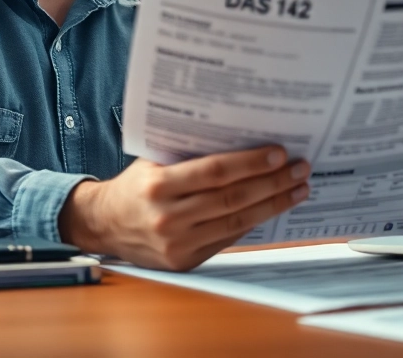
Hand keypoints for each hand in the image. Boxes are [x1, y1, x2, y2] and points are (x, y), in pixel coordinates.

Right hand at [58, 145, 310, 270]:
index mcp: (158, 185)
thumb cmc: (134, 185)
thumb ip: (190, 154)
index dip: (250, 163)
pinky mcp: (185, 261)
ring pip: (237, 222)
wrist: (102, 224)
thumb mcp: (154, 160)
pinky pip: (227, 239)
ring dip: (273, 205)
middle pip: (232, 199)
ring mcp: (177, 244)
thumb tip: (241, 140)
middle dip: (272, 183)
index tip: (279, 154)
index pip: (214, 172)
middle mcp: (168, 217)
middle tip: (299, 169)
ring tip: (297, 189)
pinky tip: (271, 208)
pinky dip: (253, 223)